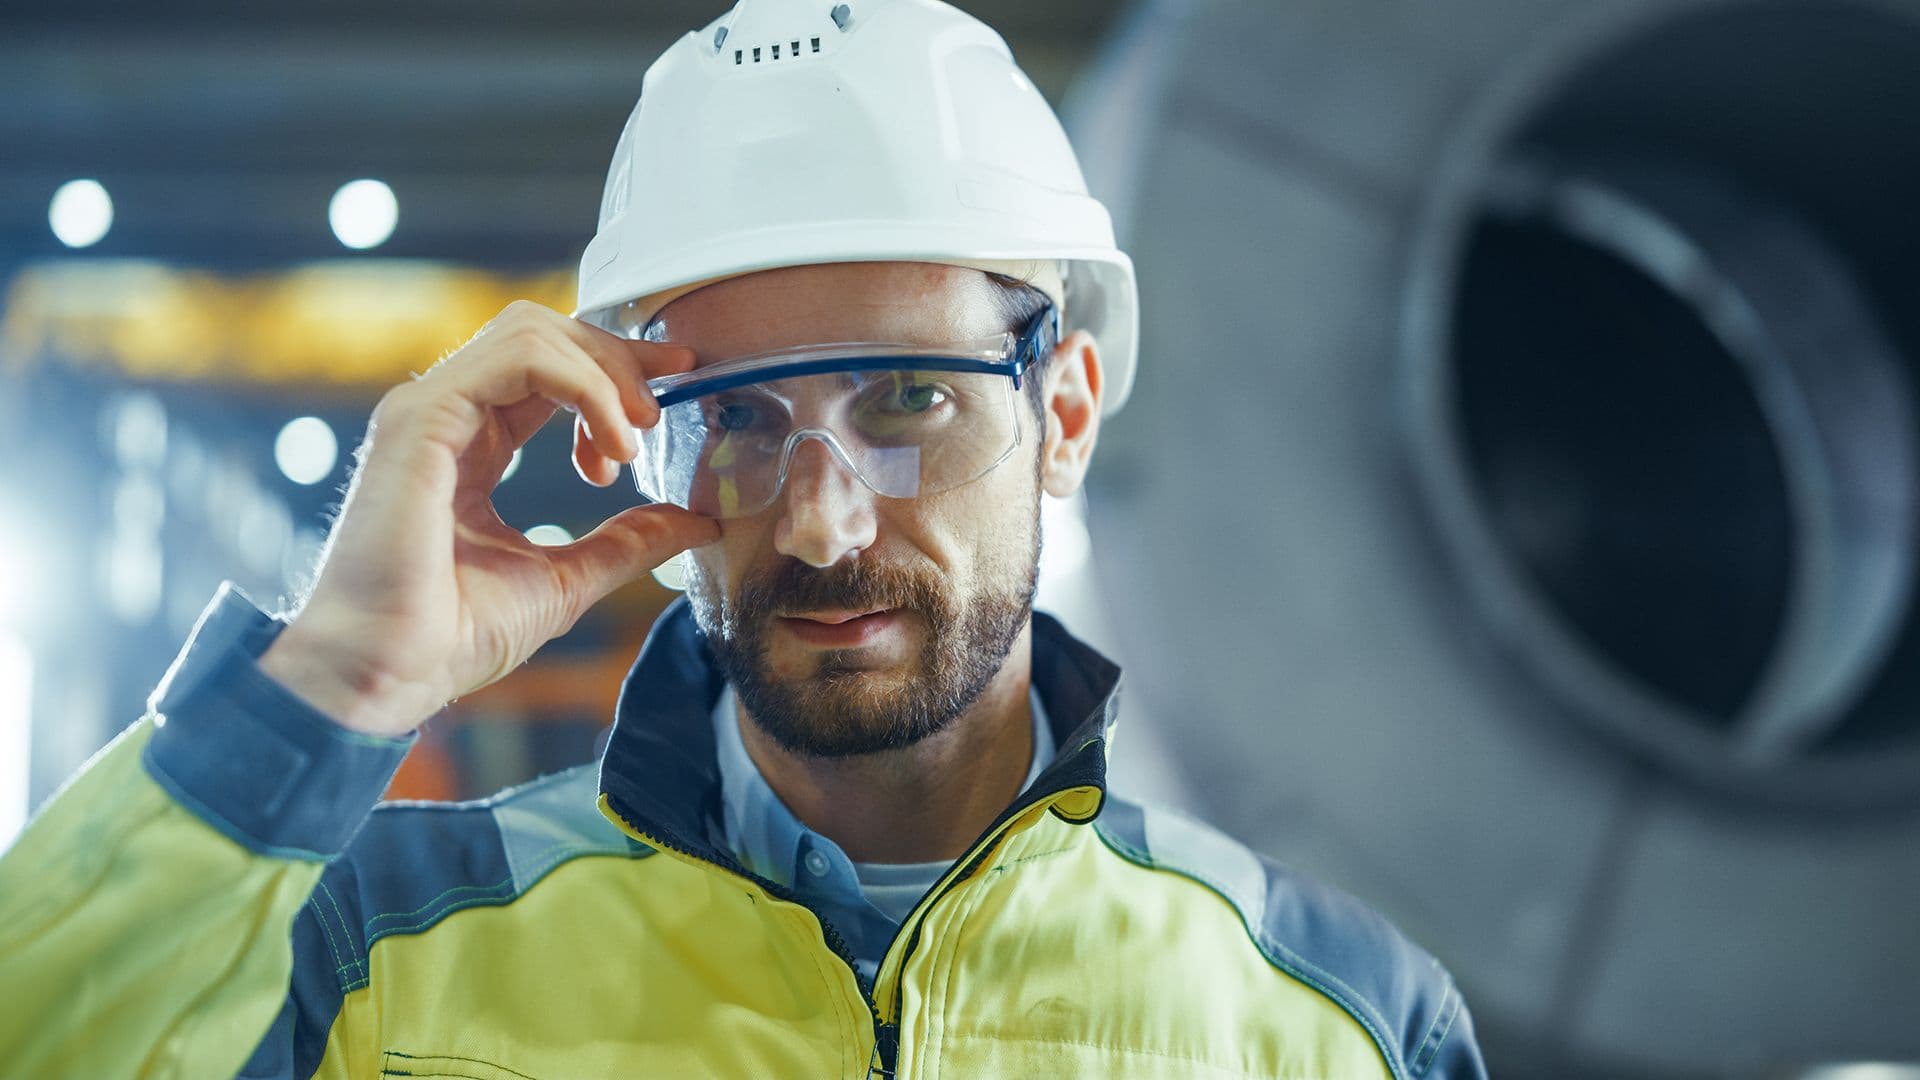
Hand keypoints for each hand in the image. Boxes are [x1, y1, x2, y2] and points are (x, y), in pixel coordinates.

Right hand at [258, 300, 717, 736]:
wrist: (390, 671)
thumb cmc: (454, 637)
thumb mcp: (570, 578)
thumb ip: (629, 541)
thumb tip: (699, 522)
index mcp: (473, 446)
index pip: (548, 371)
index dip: (616, 368)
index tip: (674, 385)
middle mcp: (448, 416)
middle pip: (544, 334)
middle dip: (617, 358)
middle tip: (661, 411)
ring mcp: (429, 410)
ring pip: (532, 332)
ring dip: (603, 372)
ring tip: (636, 436)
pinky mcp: (423, 417)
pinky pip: (519, 358)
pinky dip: (583, 387)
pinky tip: (611, 443)